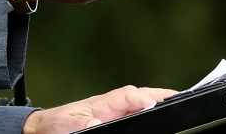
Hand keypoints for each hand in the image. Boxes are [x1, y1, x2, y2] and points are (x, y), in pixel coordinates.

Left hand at [22, 86, 176, 133]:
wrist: (42, 129)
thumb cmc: (54, 125)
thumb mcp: (67, 124)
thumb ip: (84, 122)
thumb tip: (97, 122)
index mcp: (101, 103)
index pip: (129, 95)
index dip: (144, 98)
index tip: (156, 105)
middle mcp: (111, 106)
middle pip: (140, 96)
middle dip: (160, 96)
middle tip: (182, 100)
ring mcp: (114, 114)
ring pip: (140, 105)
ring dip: (158, 103)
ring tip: (177, 106)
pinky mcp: (113, 122)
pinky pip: (135, 116)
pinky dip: (149, 113)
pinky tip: (160, 117)